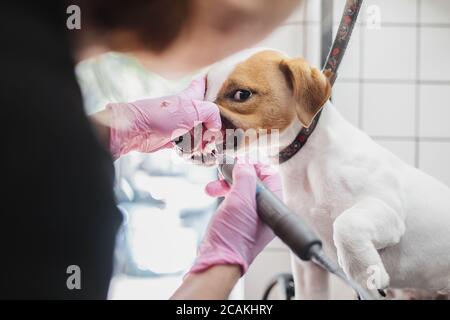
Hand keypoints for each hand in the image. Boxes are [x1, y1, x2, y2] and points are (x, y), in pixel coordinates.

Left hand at [106, 77, 220, 159]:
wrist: (138, 131)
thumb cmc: (163, 116)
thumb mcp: (193, 109)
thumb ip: (213, 114)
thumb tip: (217, 128)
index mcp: (193, 97)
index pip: (205, 83)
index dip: (214, 82)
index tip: (224, 88)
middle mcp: (190, 110)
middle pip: (210, 117)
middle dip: (214, 129)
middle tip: (213, 136)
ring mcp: (183, 125)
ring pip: (202, 134)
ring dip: (204, 143)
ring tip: (202, 147)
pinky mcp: (177, 139)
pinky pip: (192, 146)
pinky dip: (194, 151)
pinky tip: (193, 152)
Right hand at [189, 162, 282, 274]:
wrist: (217, 260)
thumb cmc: (233, 237)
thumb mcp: (240, 200)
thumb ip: (245, 177)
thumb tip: (244, 164)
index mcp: (272, 207)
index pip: (270, 175)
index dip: (254, 165)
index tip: (240, 161)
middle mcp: (264, 212)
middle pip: (254, 182)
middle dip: (236, 174)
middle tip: (224, 171)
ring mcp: (251, 217)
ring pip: (240, 191)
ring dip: (225, 184)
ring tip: (212, 186)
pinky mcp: (237, 222)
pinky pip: (233, 201)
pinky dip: (222, 194)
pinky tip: (211, 193)